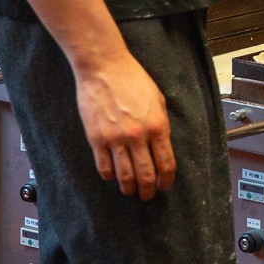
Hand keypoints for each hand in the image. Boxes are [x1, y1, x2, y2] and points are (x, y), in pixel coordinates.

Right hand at [74, 51, 176, 200]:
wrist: (105, 68)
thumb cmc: (133, 79)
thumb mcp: (158, 100)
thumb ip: (161, 124)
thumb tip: (162, 146)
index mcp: (157, 126)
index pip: (166, 164)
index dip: (166, 180)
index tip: (165, 185)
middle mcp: (138, 136)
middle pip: (146, 175)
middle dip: (149, 190)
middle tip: (148, 195)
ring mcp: (115, 139)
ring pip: (124, 176)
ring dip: (129, 188)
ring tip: (131, 191)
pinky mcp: (96, 139)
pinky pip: (104, 167)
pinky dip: (110, 176)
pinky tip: (114, 176)